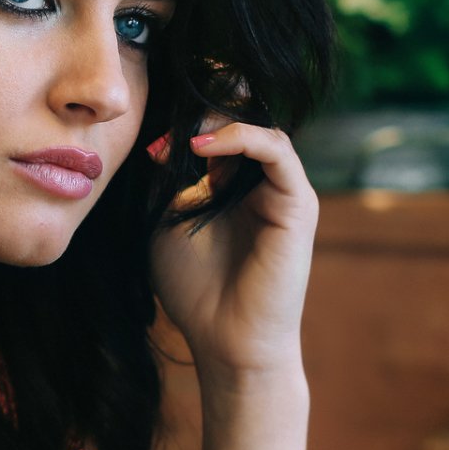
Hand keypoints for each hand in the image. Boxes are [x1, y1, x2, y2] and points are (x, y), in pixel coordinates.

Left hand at [148, 117, 317, 384]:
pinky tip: (202, 146)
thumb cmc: (195, 288)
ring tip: (183, 136)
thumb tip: (160, 140)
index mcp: (231, 186)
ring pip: (260, 128)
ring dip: (219, 121)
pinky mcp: (299, 203)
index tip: (150, 145)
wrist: (225, 338)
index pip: (217, 132)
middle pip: (242, 121)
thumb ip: (167, 181)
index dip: (185, 125)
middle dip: (204, 111)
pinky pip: (277, 150)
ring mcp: (283, 191)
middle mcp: (261, 183)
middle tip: (167, 121)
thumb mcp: (167, 221)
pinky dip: (241, 138)